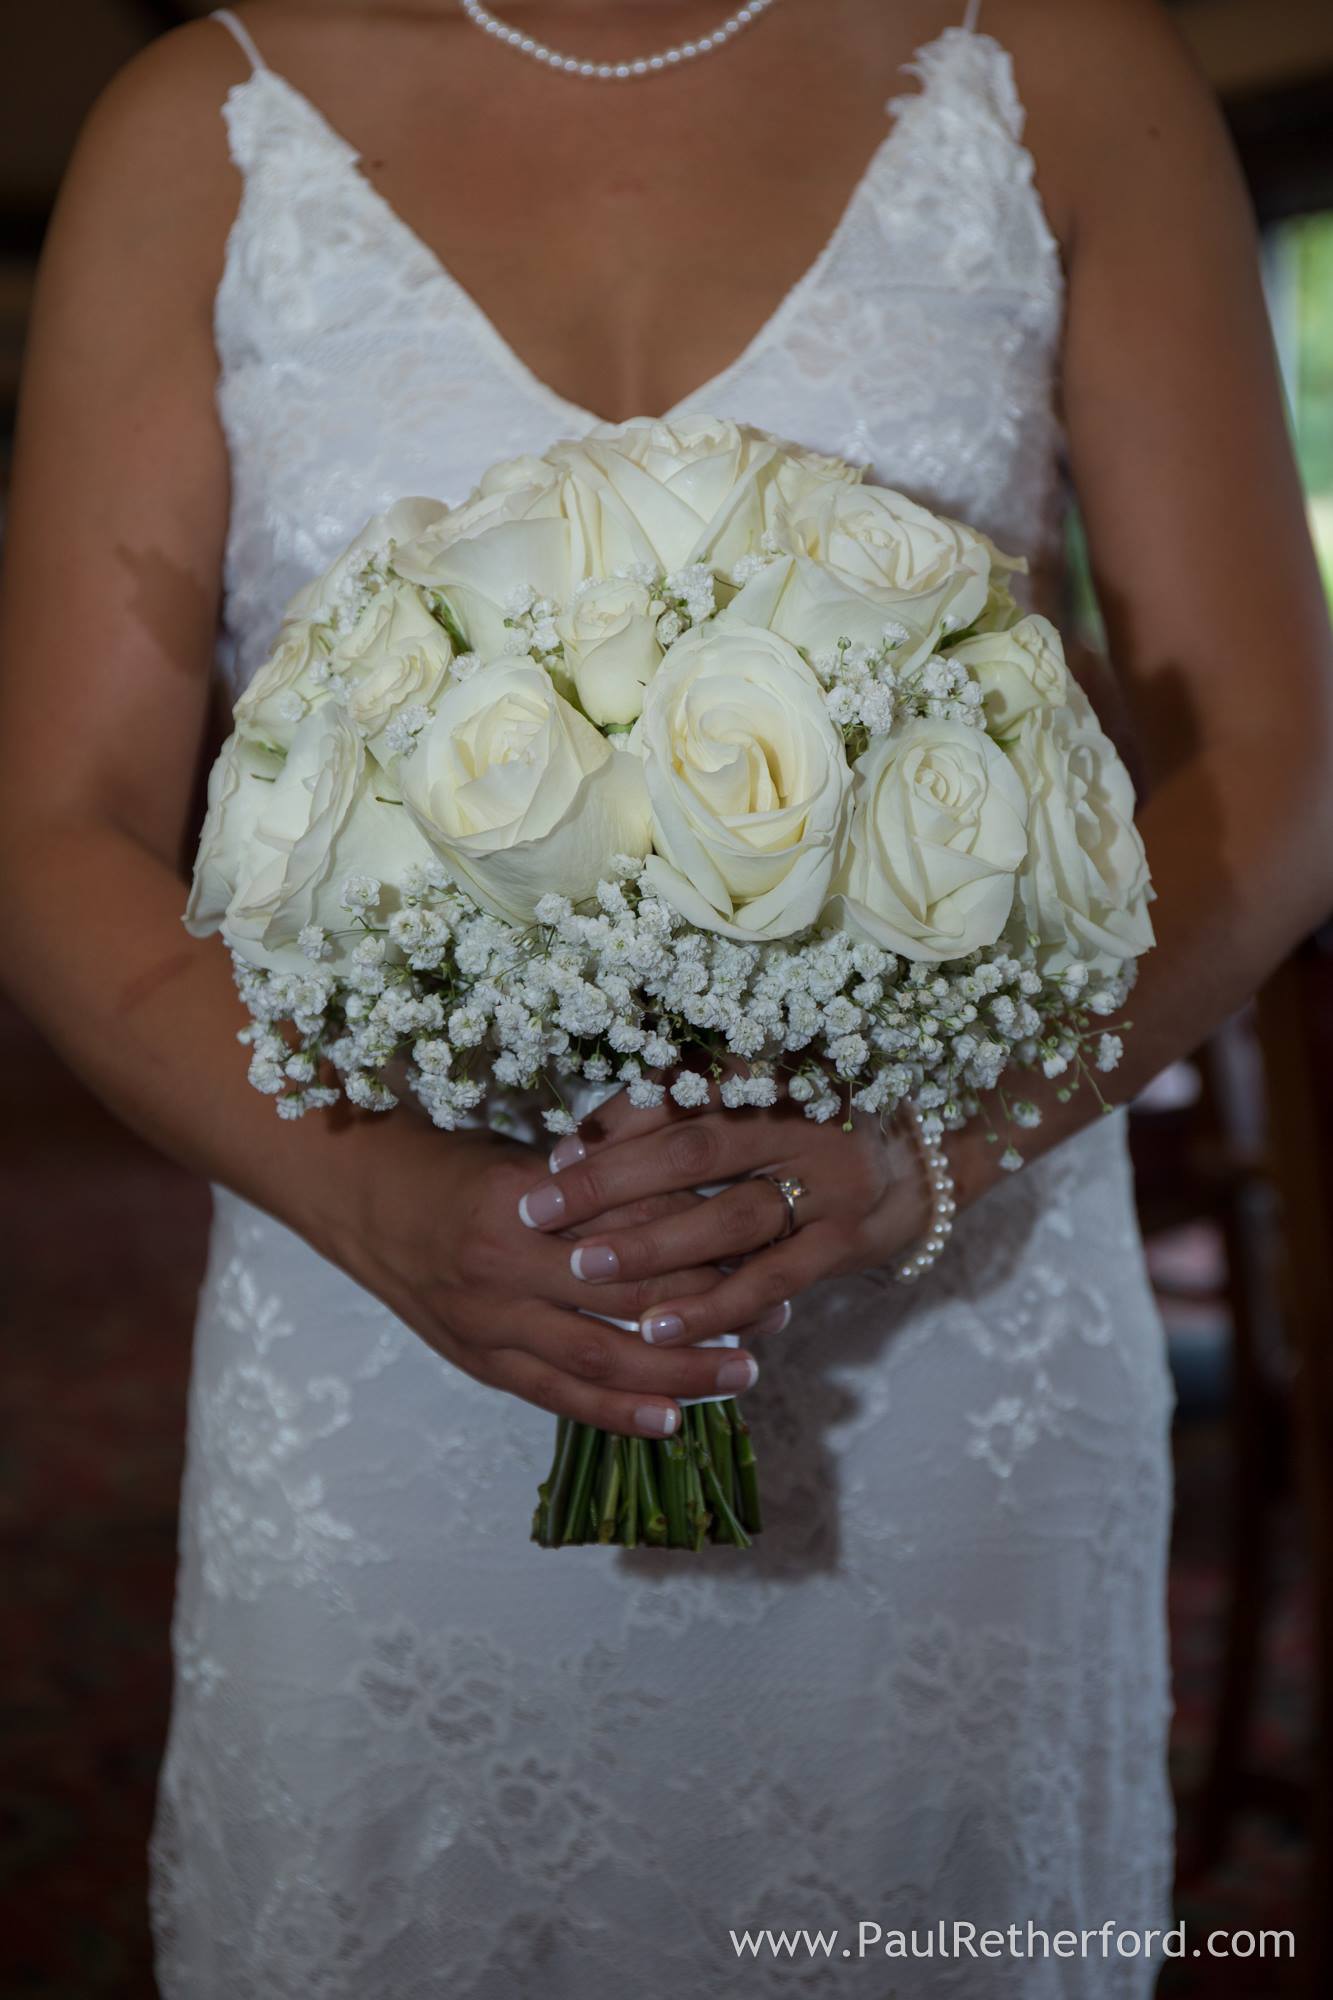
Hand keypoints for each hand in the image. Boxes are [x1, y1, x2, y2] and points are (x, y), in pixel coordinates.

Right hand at [307, 1116, 761, 1437]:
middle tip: (775, 1319)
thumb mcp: (531, 1156)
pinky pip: (556, 1395)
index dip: (701, 1245)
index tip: (762, 1251)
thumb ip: (602, 1181)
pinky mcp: (478, 1360)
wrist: (363, 1199)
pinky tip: (667, 1422)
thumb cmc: (459, 1165)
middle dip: (707, 1313)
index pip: (630, 1230)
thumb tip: (698, 1195)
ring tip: (741, 1375)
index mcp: (522, 1201)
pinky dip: (615, 1411)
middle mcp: (503, 1266)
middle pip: (626, 1298)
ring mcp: (486, 1322)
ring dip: (676, 1373)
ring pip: (597, 1357)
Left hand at [517, 1083, 944, 1343]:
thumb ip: (685, 1108)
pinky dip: (714, 1305)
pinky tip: (659, 1327)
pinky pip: (772, 1280)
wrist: (929, 1157)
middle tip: (539, 1211)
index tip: (552, 1153)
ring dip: (653, 1247)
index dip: (611, 1121)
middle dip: (609, 1182)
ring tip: (584, 1269)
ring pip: (729, 1216)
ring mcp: (829, 1184)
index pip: (678, 1090)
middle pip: (693, 1148)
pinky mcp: (846, 1242)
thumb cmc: (818, 1125)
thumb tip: (582, 1139)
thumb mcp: (762, 1099)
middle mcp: (800, 1121)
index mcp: (772, 1074)